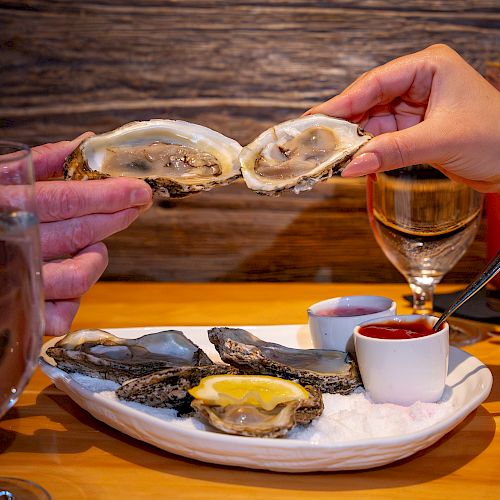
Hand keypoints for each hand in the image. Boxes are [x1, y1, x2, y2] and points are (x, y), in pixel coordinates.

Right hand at [33, 134, 152, 334]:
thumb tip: (85, 144)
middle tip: (138, 204)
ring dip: (97, 258)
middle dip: (118, 217)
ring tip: (98, 246)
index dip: (109, 194)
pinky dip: (75, 297)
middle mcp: (13, 246)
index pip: (66, 199)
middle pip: (79, 234)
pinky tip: (71, 279)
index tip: (139, 189)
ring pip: (78, 278)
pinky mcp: (23, 313)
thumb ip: (40, 162)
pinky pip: (62, 313)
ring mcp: (17, 283)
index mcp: (5, 208)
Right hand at [307, 44, 499, 191]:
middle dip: (343, 123)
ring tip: (328, 153)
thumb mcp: (441, 140)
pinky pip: (380, 139)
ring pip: (371, 122)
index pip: (375, 82)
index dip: (343, 102)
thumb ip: (394, 151)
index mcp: (429, 67)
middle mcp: (418, 83)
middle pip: (368, 101)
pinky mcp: (412, 130)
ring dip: (352, 140)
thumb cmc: (496, 138)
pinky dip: (366, 150)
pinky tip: (351, 160)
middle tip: (314, 139)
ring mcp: (414, 107)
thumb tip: (353, 164)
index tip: (315, 118)